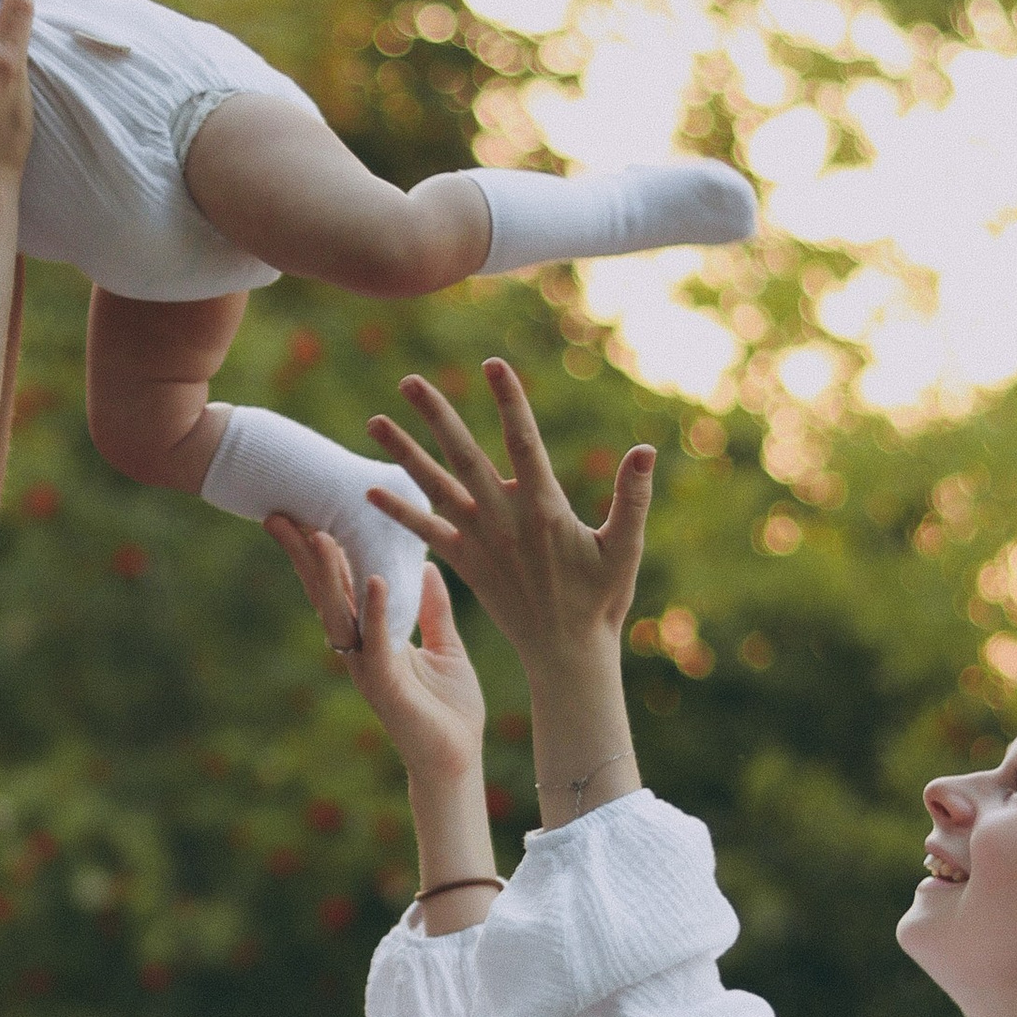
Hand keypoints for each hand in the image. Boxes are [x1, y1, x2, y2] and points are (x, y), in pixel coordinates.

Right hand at [266, 524, 486, 782]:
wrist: (457, 760)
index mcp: (373, 637)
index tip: (304, 514)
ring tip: (320, 536)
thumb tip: (427, 568)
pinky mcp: (386, 685)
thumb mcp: (446, 647)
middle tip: (279, 516)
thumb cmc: (450, 710)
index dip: (322, 553)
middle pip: (326, 595)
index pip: (341, 587)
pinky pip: (378, 641)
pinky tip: (374, 580)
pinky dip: (376, 610)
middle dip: (304, 557)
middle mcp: (360, 649)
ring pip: (341, 614)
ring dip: (331, 575)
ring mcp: (368, 667)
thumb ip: (433, 610)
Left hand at [366, 359, 653, 675]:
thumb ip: (632, 498)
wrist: (566, 652)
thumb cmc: (602, 598)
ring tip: (374, 420)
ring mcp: (480, 541)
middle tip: (409, 380)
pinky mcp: (466, 562)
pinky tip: (371, 489)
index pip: (524, 441)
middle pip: (464, 456)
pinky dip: (399, 511)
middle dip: (436, 416)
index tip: (493, 363)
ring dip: (404, 452)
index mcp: (543, 508)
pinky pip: (426, 532)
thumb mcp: (624, 548)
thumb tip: (646, 449)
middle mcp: (504, 519)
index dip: (509, 401)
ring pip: (435, 486)